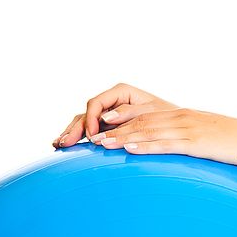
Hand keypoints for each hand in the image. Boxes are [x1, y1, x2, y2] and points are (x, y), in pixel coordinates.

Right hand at [52, 83, 177, 148]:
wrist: (177, 125)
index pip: (97, 103)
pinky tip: (64, 144)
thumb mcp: (151, 112)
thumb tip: (106, 117)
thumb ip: (128, 113)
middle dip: (75, 128)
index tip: (92, 137)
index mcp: (121, 92)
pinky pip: (89, 128)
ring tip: (58, 144)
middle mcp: (112, 100)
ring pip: (84, 120)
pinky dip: (78, 136)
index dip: (90, 119)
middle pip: (87, 112)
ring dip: (72, 132)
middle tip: (63, 143)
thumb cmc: (167, 116)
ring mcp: (109, 112)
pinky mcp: (109, 124)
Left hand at [84, 107, 236, 167]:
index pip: (144, 117)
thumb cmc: (230, 142)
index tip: (100, 128)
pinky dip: (145, 146)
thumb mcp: (205, 137)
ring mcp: (187, 130)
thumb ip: (186, 140)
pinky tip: (130, 149)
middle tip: (91, 137)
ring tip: (102, 144)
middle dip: (114, 130)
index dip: (121, 122)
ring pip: (148, 132)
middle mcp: (180, 119)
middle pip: (140, 122)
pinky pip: (165, 144)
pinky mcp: (194, 144)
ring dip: (123, 137)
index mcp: (181, 116)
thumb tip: (173, 149)